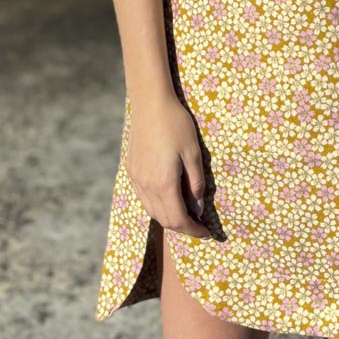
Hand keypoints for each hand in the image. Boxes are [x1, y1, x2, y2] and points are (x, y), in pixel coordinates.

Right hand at [125, 93, 213, 238]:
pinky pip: (144, 198)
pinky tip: (169, 199)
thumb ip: (196, 185)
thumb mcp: (194, 155)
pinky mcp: (131, 171)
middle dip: (183, 228)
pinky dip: (158, 206)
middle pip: (164, 220)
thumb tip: (198, 209)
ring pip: (152, 211)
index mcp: (164, 183)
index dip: (194, 231)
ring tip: (186, 215)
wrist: (150, 105)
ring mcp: (136, 179)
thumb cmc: (177, 126)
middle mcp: (146, 186)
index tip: (207, 233)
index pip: (178, 220)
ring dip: (169, 218)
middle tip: (199, 226)